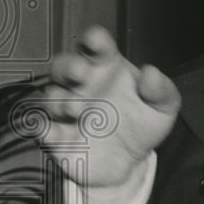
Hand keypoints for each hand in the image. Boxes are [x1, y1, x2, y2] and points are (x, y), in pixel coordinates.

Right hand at [40, 26, 180, 190]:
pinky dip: (42, 127)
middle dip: (68, 66)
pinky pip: (41, 128)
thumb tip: (151, 74)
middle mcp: (83, 85)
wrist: (129, 164)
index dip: (94, 40)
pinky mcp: (57, 135)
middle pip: (64, 66)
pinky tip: (55, 131)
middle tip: (80, 73)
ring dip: (59, 99)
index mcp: (107, 70)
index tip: (96, 40)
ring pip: (51, 95)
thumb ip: (162, 91)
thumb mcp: (163, 108)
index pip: (97, 48)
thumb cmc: (142, 126)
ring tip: (77, 109)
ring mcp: (67, 109)